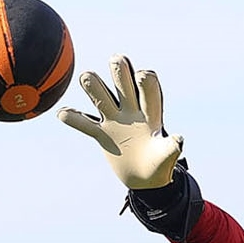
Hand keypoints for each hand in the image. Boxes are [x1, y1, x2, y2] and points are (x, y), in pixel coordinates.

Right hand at [57, 55, 183, 189]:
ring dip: (92, 84)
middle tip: (116, 62)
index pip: (148, 85)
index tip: (142, 76)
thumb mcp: (166, 157)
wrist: (146, 180)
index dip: (144, 77)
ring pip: (99, 92)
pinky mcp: (101, 134)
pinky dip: (73, 118)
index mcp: (150, 112)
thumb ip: (171, 148)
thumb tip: (179, 140)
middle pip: (122, 79)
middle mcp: (131, 110)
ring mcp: (114, 120)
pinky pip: (84, 123)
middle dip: (118, 68)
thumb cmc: (159, 165)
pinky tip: (63, 114)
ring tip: (89, 81)